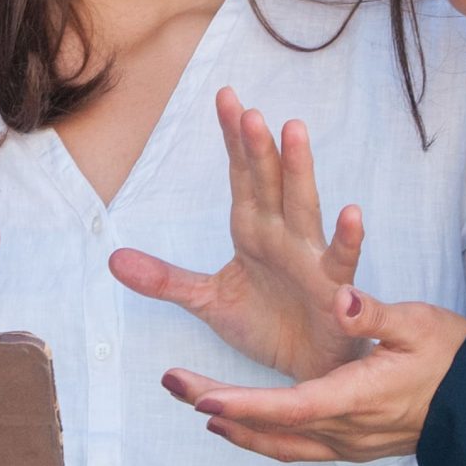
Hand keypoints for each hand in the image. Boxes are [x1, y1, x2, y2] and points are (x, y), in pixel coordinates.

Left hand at [109, 88, 367, 379]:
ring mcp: (309, 257)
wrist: (306, 369)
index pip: (241, 175)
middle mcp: (282, 234)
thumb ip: (165, 279)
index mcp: (252, 229)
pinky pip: (341, 260)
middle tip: (247, 109)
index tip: (225, 96)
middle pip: (268, 182)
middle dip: (257, 146)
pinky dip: (346, 237)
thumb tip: (113, 259)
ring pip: (303, 206)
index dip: (233, 138)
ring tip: (294, 130)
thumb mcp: (206, 301)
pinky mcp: (334, 288)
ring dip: (299, 170)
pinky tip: (351, 212)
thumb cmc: (266, 325)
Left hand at [160, 287, 465, 461]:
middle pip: (270, 427)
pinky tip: (240, 425)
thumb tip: (339, 299)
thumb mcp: (418, 324)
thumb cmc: (454, 360)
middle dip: (219, 407)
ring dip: (235, 426)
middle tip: (173, 383)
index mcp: (357, 398)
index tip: (200, 396)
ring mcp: (349, 445)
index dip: (242, 403)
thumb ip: (373, 314)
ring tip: (195, 403)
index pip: (289, 406)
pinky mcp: (353, 446)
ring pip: (280, 443)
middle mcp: (346, 431)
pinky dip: (262, 435)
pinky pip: (296, 447)